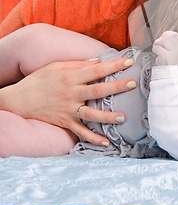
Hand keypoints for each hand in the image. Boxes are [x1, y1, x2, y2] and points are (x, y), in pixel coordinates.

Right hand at [0, 58, 135, 145]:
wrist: (18, 101)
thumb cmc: (38, 81)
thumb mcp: (55, 67)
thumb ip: (77, 64)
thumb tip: (97, 61)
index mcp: (70, 77)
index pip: (96, 70)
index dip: (113, 66)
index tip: (128, 62)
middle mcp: (71, 94)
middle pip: (97, 91)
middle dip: (116, 87)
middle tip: (133, 84)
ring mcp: (68, 110)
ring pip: (91, 114)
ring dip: (107, 117)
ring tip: (123, 118)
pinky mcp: (65, 122)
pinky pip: (81, 132)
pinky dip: (93, 138)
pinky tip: (107, 143)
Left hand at [152, 31, 177, 65]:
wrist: (169, 74)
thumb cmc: (170, 62)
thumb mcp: (175, 50)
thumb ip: (172, 42)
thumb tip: (164, 35)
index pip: (174, 34)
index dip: (166, 36)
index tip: (164, 43)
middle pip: (167, 36)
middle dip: (160, 41)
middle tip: (160, 47)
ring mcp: (174, 52)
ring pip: (161, 40)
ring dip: (157, 46)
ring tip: (159, 52)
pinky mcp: (166, 56)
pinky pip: (156, 48)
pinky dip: (155, 51)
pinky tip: (159, 57)